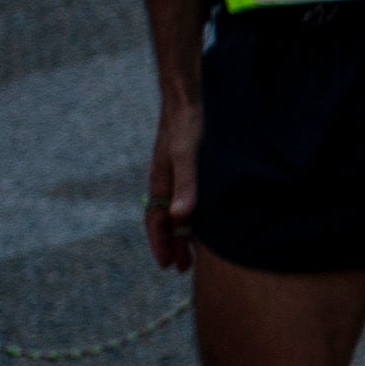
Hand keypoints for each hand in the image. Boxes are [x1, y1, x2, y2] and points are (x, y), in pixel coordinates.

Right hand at [145, 85, 200, 273]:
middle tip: (182, 269)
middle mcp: (167, 181)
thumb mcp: (187, 155)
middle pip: (167, 220)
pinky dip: (195, 215)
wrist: (190, 96)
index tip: (167, 265)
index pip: (156, 220)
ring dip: (184, 232)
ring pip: (179, 211)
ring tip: (193, 253)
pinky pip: (189, 198)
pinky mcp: (192, 166)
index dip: (161, 243)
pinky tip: (208, 221)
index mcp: (162, 182)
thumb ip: (186, 185)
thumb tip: (180, 217)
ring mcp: (178, 174)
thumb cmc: (188, 124)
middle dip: (173, 245)